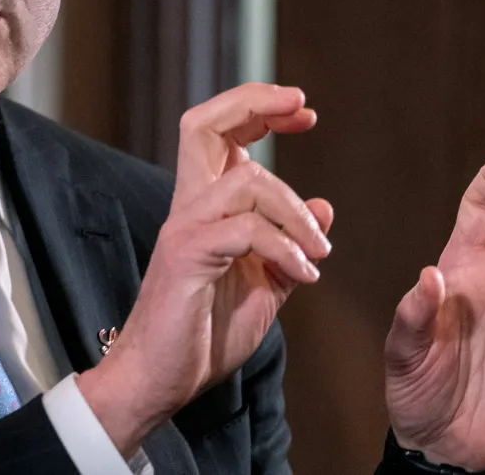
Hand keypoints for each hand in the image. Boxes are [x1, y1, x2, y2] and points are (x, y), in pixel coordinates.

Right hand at [78, 84, 333, 454]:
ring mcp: (185, 228)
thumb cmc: (204, 334)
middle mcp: (190, 206)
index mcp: (205, 207)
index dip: (260, 109)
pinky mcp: (187, 257)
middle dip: (255, 102)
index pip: (220, 132)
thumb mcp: (262, 287)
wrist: (159, 381)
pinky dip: (285, 249)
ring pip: (245, 178)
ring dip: (296, 211)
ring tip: (319, 253)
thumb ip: (289, 247)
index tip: (304, 112)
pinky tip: (303, 277)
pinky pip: (246, 231)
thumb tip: (325, 208)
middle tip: (304, 108)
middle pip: (204, 124)